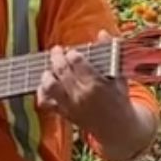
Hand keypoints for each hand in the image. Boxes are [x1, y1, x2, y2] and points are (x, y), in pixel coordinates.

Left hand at [37, 31, 156, 160]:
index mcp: (96, 84)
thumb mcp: (119, 76)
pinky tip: (47, 84)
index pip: (76, 61)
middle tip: (57, 51)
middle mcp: (80, 95)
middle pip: (61, 69)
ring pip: (49, 85)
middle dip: (56, 56)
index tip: (73, 52)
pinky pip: (44, 101)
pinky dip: (41, 91)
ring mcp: (70, 105)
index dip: (72, 53)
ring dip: (47, 73)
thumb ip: (110, 53)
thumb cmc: (119, 99)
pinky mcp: (63, 113)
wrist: (118, 128)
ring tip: (52, 68)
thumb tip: (102, 33)